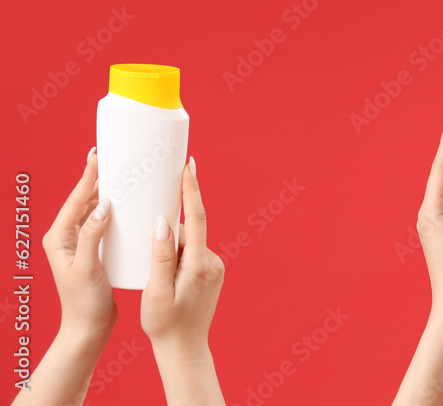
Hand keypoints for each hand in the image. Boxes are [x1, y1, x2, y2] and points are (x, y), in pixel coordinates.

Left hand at [14, 149, 114, 405]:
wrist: (89, 327)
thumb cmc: (84, 302)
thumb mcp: (87, 267)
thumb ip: (91, 235)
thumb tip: (103, 205)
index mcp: (59, 238)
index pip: (75, 199)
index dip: (88, 176)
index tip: (100, 156)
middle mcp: (68, 237)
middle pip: (85, 199)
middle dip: (100, 179)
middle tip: (115, 158)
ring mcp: (82, 243)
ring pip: (96, 209)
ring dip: (110, 192)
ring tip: (126, 174)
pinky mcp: (96, 250)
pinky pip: (106, 222)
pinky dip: (117, 209)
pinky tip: (131, 204)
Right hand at [141, 158, 224, 360]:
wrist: (184, 349)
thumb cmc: (165, 324)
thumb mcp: (155, 291)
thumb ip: (160, 256)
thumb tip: (163, 221)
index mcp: (199, 264)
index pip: (197, 218)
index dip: (192, 190)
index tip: (189, 166)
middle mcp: (212, 262)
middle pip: (189, 231)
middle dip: (170, 226)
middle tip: (154, 221)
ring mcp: (214, 268)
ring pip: (188, 244)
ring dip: (171, 246)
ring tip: (156, 271)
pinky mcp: (211, 273)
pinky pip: (191, 255)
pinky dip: (177, 255)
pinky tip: (164, 274)